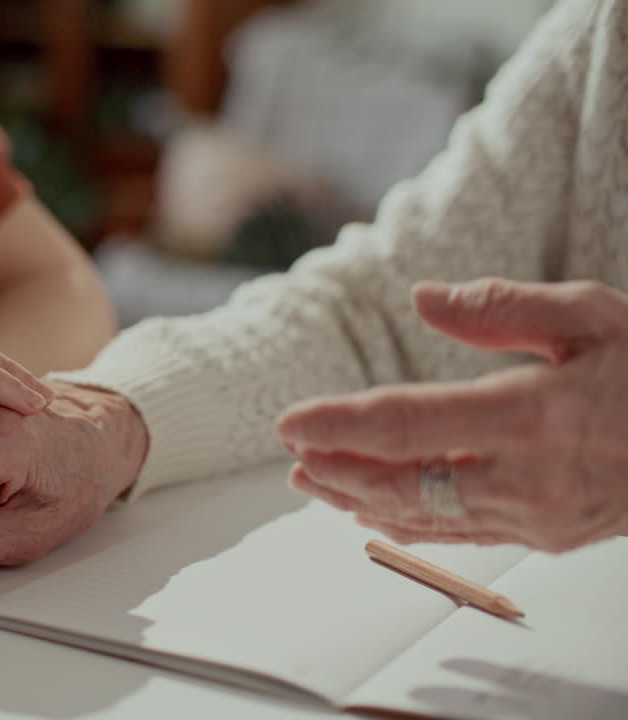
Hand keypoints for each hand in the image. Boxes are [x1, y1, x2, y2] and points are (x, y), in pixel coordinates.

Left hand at [277, 278, 627, 551]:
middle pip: (404, 479)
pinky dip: (408, 524)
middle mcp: (528, 475)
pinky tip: (375, 514)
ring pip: (425, 513)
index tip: (290, 422)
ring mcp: (538, 513)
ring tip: (314, 481)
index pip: (408, 424)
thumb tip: (424, 298)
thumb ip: (502, 307)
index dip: (340, 426)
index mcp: (533, 414)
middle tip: (293, 453)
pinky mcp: (548, 533)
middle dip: (338, 467)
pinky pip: (461, 535)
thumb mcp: (595, 316)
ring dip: (361, 497)